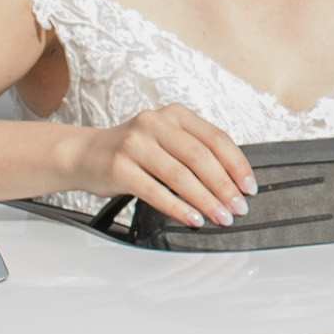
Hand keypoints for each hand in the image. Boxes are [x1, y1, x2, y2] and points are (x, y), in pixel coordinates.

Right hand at [77, 105, 255, 227]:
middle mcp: (154, 123)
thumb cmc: (132, 152)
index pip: (215, 138)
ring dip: (205, 200)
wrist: (83, 155)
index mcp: (174, 114)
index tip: (249, 187)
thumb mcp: (165, 140)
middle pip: (200, 157)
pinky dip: (177, 207)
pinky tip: (192, 219)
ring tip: (220, 217)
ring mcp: (135, 144)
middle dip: (224, 186)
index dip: (237, 164)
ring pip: (179, 175)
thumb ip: (194, 151)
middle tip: (238, 208)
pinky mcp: (119, 167)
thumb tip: (232, 184)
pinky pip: (154, 191)